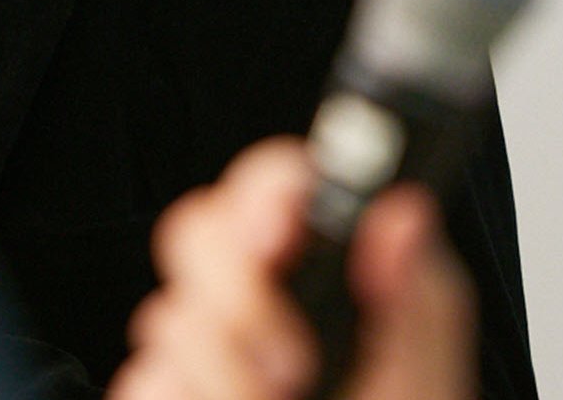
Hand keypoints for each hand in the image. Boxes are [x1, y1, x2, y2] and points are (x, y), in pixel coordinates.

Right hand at [110, 137, 479, 399]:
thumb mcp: (421, 379)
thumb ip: (413, 296)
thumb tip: (404, 210)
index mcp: (331, 266)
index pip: (279, 184)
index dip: (267, 190)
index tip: (280, 232)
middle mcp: (262, 297)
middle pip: (198, 232)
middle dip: (237, 299)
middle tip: (293, 364)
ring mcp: (208, 348)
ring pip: (166, 318)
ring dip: (225, 379)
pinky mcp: (171, 389)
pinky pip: (142, 382)